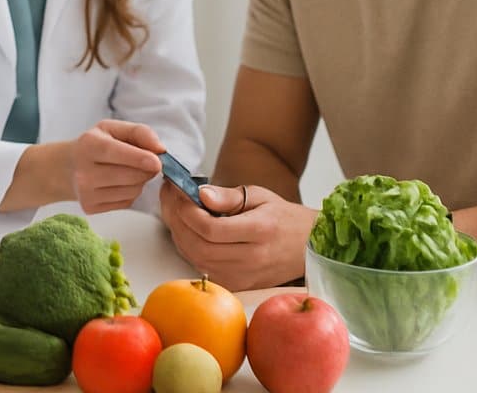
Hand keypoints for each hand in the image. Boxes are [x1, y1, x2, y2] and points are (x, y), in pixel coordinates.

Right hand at [70, 119, 165, 213]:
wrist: (67, 167)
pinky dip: (130, 193)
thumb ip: (139, 132)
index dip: (138, 158)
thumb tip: (160, 149)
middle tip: (148, 162)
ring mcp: (85, 193)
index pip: (115, 152)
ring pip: (132, 191)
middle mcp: (83, 171)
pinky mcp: (90, 207)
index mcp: (88, 145)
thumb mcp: (112, 128)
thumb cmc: (95, 144)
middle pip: (130, 176)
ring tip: (128, 171)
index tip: (157, 162)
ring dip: (140, 182)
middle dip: (147, 170)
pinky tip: (119, 184)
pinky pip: (126, 203)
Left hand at [158, 181, 318, 290]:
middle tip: (169, 197)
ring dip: (178, 233)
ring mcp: (244, 277)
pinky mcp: (237, 286)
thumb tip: (200, 194)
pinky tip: (187, 230)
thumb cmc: (282, 217)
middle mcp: (251, 259)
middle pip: (198, 245)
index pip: (210, 228)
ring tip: (175, 210)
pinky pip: (202, 268)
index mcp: (260, 232)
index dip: (186, 210)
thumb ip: (228, 196)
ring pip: (196, 259)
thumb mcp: (259, 196)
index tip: (177, 190)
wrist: (307, 247)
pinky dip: (188, 248)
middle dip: (175, 219)